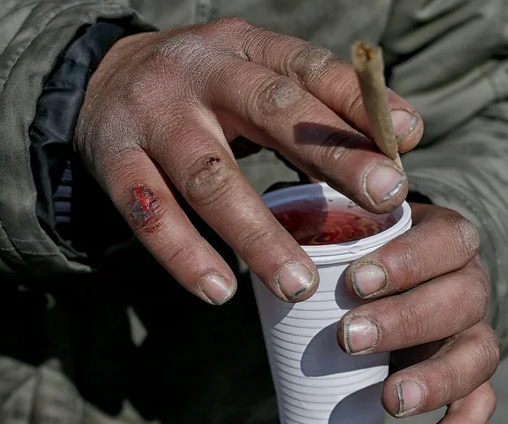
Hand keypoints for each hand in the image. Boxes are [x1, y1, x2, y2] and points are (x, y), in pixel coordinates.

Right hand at [74, 18, 422, 304]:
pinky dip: (185, 255)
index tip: (409, 137)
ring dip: (259, 234)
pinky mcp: (113, 160)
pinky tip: (220, 291)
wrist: (98, 78)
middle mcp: (200, 73)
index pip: (309, 65)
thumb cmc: (203, 89)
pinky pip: (150, 213)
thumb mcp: (255, 76)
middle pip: (271, 111)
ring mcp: (153, 116)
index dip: (359, 101)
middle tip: (387, 197)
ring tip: (301, 284)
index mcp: (244, 47)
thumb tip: (399, 143)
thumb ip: (316, 106)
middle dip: (333, 154)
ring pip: (211, 177)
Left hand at [338, 203, 497, 423]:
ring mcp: (473, 329)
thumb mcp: (351, 222)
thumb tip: (272, 234)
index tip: (354, 282)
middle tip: (348, 338)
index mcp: (445, 238)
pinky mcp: (470, 370)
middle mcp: (469, 281)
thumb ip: (324, 219)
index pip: (447, 240)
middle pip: (464, 298)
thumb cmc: (364, 248)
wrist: (393, 276)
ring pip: (479, 352)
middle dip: (406, 321)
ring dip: (437, 378)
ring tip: (391, 399)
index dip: (408, 260)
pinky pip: (481, 399)